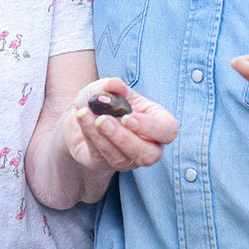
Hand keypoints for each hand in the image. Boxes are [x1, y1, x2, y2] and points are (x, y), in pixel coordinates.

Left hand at [62, 78, 177, 170]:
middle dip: (124, 138)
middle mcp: (146, 144)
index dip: (151, 127)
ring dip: (103, 137)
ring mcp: (127, 158)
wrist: (81, 111)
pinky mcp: (104, 164)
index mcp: (156, 122)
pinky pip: (101, 157)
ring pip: (122, 159)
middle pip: (149, 155)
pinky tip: (83, 119)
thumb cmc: (104, 100)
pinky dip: (90, 136)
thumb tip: (115, 84)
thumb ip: (113, 86)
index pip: (167, 131)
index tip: (127, 117)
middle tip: (103, 119)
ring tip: (86, 114)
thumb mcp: (108, 87)